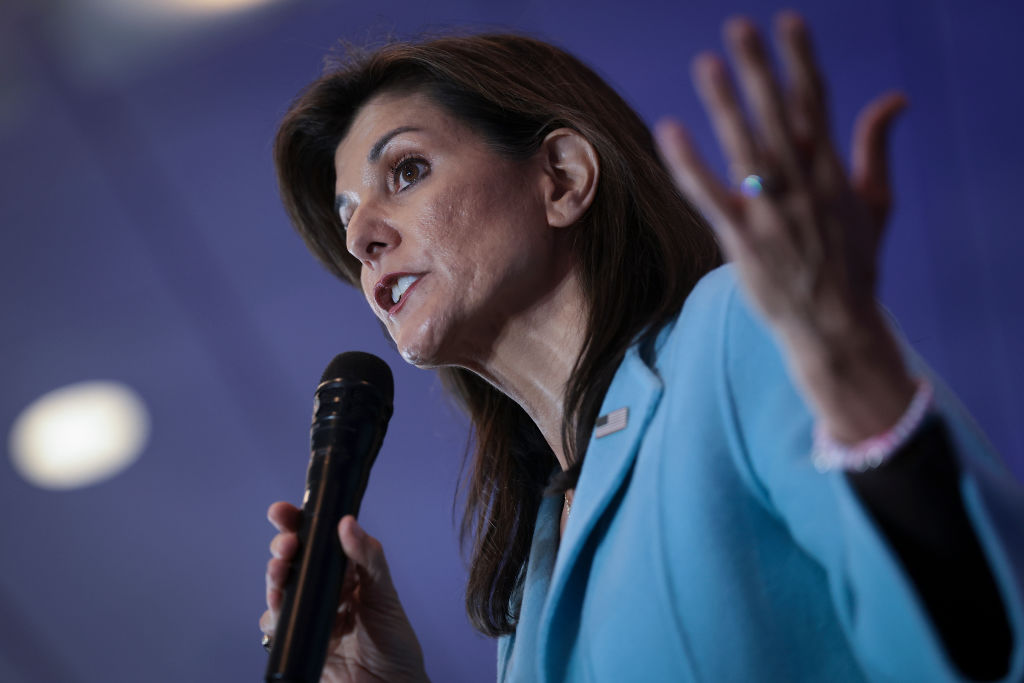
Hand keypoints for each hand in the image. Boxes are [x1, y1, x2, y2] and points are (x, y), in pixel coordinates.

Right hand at [261, 502, 428, 682]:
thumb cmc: (394, 642)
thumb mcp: (386, 595)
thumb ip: (368, 558)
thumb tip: (348, 523)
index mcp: (347, 572)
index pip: (319, 540)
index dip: (299, 522)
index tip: (284, 511)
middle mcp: (325, 590)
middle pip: (294, 560)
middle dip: (284, 547)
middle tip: (287, 545)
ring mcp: (310, 614)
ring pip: (281, 589)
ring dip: (275, 578)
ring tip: (279, 571)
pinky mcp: (299, 639)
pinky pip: (276, 624)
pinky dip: (272, 617)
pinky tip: (278, 613)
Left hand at [655, 12, 915, 441]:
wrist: (836, 327)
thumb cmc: (853, 266)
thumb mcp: (876, 203)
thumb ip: (876, 147)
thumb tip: (894, 98)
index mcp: (832, 173)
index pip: (815, 104)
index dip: (801, 60)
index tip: (788, 21)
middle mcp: (804, 187)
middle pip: (778, 117)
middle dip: (760, 69)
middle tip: (738, 27)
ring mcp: (773, 214)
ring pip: (746, 149)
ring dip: (726, 105)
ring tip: (706, 64)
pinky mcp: (744, 242)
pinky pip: (711, 196)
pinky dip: (690, 165)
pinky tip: (669, 131)